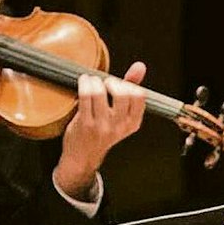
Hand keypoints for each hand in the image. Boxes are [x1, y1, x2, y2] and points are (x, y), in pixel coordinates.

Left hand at [55, 62, 147, 197]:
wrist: (82, 158)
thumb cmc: (101, 131)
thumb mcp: (120, 114)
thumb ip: (131, 88)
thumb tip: (140, 66)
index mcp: (132, 123)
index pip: (140, 96)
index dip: (128, 84)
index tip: (119, 84)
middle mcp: (119, 126)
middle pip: (123, 93)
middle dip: (112, 82)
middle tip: (105, 83)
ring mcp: (101, 126)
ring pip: (100, 92)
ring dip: (95, 81)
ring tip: (92, 81)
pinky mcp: (84, 124)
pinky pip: (85, 96)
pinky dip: (84, 83)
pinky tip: (84, 82)